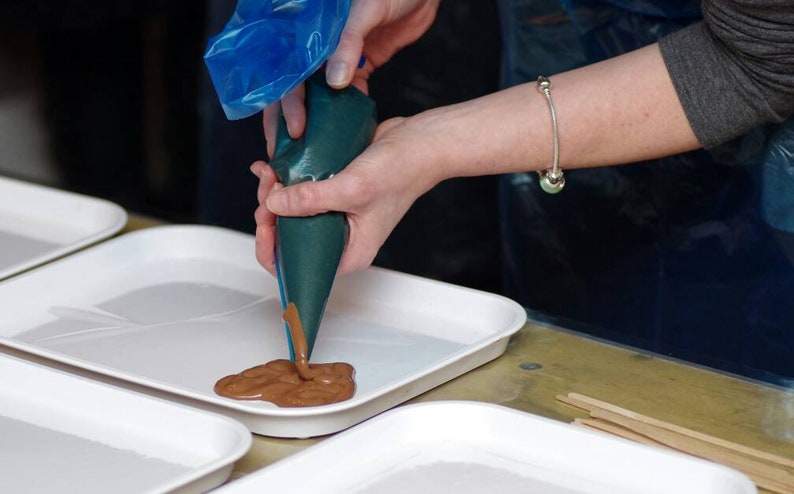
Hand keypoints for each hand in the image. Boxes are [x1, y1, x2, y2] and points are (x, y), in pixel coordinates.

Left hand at [253, 115, 446, 274]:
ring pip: (291, 213)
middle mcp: (340, 238)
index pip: (300, 267)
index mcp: (349, 252)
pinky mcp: (332, 191)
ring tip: (271, 171)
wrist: (419, 142)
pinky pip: (301, 192)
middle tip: (269, 187)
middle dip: (270, 214)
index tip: (265, 223)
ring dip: (274, 194)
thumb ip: (311, 199)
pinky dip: (284, 180)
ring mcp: (336, 214)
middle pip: (290, 237)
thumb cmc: (401, 171)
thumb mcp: (353, 188)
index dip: (273, 251)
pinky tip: (274, 165)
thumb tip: (274, 204)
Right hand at [263, 0, 440, 157]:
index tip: (295, 131)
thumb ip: (348, 43)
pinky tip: (344, 132)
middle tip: (288, 153)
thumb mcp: (366, 11)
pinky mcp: (360, 65)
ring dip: (317, 122)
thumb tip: (334, 82)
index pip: (290, 74)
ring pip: (320, 96)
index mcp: (310, 34)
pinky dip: (346, 112)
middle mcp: (319, 49)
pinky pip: (348, 94)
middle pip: (297, 90)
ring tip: (311, 151)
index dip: (288, 105)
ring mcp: (340, 59)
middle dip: (291, 122)